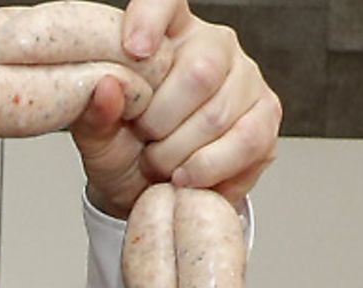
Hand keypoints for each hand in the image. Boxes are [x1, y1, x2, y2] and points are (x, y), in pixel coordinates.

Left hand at [70, 0, 280, 218]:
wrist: (150, 192)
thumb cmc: (125, 151)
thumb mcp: (98, 136)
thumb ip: (95, 113)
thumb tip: (106, 86)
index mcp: (166, 36)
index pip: (165, 2)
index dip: (150, 18)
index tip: (133, 50)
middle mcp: (213, 45)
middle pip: (199, 71)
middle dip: (160, 121)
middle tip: (144, 140)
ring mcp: (246, 77)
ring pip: (218, 113)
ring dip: (178, 152)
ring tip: (160, 162)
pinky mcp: (267, 115)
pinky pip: (246, 141)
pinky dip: (208, 167)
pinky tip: (187, 174)